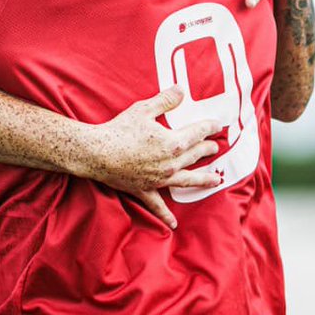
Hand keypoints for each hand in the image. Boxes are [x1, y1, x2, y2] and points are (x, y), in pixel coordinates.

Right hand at [82, 87, 222, 228]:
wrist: (97, 153)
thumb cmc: (120, 129)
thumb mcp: (144, 109)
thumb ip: (165, 100)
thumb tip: (182, 90)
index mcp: (173, 142)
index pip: (198, 134)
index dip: (209, 128)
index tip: (217, 126)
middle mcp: (171, 164)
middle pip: (195, 156)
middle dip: (207, 150)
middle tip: (215, 148)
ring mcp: (159, 179)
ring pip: (187, 181)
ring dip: (203, 180)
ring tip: (216, 180)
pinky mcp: (145, 190)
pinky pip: (158, 205)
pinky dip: (166, 215)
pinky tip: (173, 224)